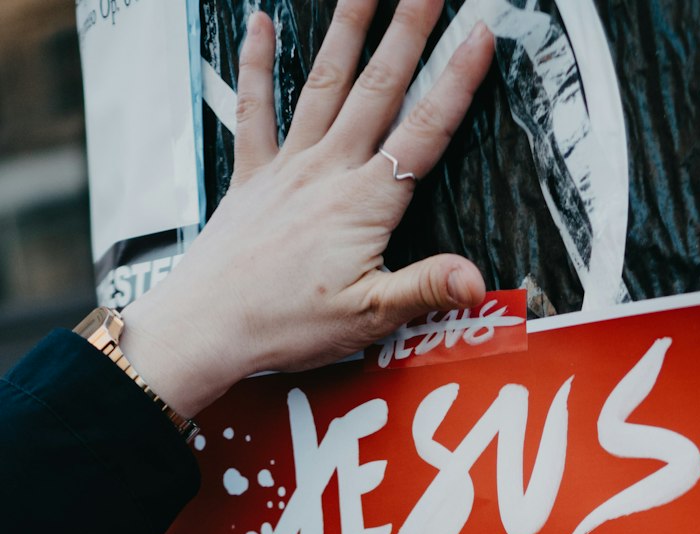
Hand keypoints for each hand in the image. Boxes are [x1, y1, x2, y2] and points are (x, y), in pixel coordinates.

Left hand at [120, 0, 493, 416]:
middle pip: (379, 88)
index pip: (423, 133)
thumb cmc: (283, 325)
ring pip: (326, 83)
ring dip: (348, 30)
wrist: (208, 326)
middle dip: (409, 31)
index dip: (456, 82)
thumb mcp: (369, 318)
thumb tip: (475, 280)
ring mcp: (288, 168)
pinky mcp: (253, 176)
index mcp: (364, 205)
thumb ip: (425, 289)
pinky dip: (257, 63)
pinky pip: (255, 108)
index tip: (478, 35)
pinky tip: (260, 23)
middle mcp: (327, 172)